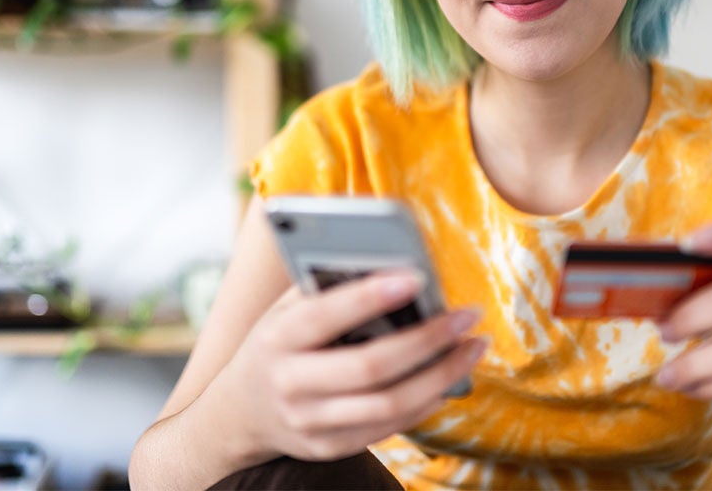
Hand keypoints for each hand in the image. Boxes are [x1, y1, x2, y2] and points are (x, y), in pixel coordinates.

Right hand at [218, 270, 485, 462]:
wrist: (238, 412)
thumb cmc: (278, 342)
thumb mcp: (286, 308)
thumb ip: (328, 288)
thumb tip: (394, 263)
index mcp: (277, 337)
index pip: (325, 316)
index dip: (370, 297)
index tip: (415, 277)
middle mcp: (289, 383)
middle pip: (369, 366)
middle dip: (427, 340)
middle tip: (467, 315)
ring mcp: (309, 421)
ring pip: (388, 404)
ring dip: (441, 375)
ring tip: (473, 346)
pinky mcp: (329, 447)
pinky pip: (389, 427)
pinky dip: (425, 401)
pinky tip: (449, 377)